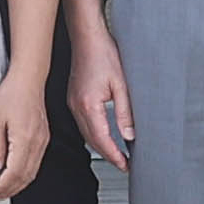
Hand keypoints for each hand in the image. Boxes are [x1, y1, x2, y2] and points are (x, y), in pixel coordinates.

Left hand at [0, 67, 51, 199]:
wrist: (29, 78)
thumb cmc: (11, 94)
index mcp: (24, 140)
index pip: (14, 173)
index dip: (2, 186)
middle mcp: (37, 143)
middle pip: (25, 176)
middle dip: (11, 190)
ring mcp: (42, 141)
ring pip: (33, 171)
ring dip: (19, 184)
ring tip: (6, 190)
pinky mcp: (44, 137)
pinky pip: (37, 162)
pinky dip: (27, 174)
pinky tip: (18, 174)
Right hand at [66, 20, 135, 169]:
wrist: (87, 38)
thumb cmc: (103, 54)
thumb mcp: (121, 84)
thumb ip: (125, 113)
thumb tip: (129, 135)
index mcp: (89, 105)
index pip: (102, 140)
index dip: (115, 156)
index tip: (126, 165)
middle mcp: (77, 107)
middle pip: (93, 141)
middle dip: (109, 155)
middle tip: (124, 165)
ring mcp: (73, 103)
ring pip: (87, 134)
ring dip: (101, 146)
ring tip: (117, 154)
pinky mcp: (74, 99)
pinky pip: (83, 124)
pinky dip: (95, 134)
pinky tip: (104, 135)